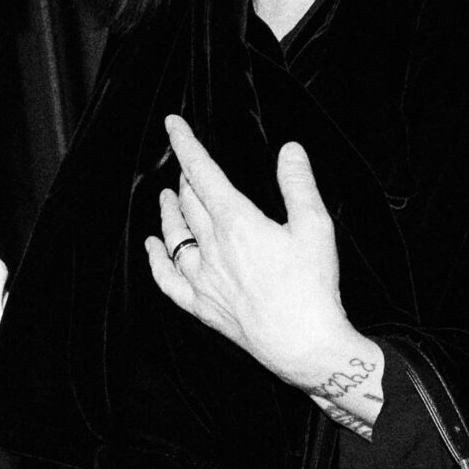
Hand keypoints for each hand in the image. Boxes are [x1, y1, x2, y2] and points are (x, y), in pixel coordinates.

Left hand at [147, 116, 383, 434]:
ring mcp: (202, 278)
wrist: (304, 344)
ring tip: (167, 196)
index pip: (202, 173)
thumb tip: (289, 149)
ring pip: (175, 236)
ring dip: (169, 212)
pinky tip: (153, 247)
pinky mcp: (201, 306)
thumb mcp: (315, 227)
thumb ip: (298, 184)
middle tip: (188, 166)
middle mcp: (211, 248)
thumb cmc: (312, 287)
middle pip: (188, 202)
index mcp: (237, 222)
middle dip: (186, 179)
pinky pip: (168, 280)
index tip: (172, 124)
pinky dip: (157, 259)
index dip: (185, 145)